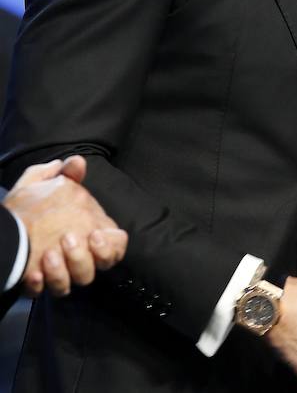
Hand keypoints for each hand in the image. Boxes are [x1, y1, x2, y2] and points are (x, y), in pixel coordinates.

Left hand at [4, 156, 127, 296]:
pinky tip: (34, 272)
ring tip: (49, 254)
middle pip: (99, 266)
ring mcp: (61, 270)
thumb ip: (65, 173)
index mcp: (86, 229)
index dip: (110, 245)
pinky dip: (42, 282)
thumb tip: (78, 161)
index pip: (115, 244)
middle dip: (85, 256)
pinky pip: (48, 290)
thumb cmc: (26, 206)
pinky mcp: (41, 284)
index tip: (94, 235)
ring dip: (65, 269)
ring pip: (79, 280)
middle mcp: (78, 253)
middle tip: (67, 239)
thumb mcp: (41, 183)